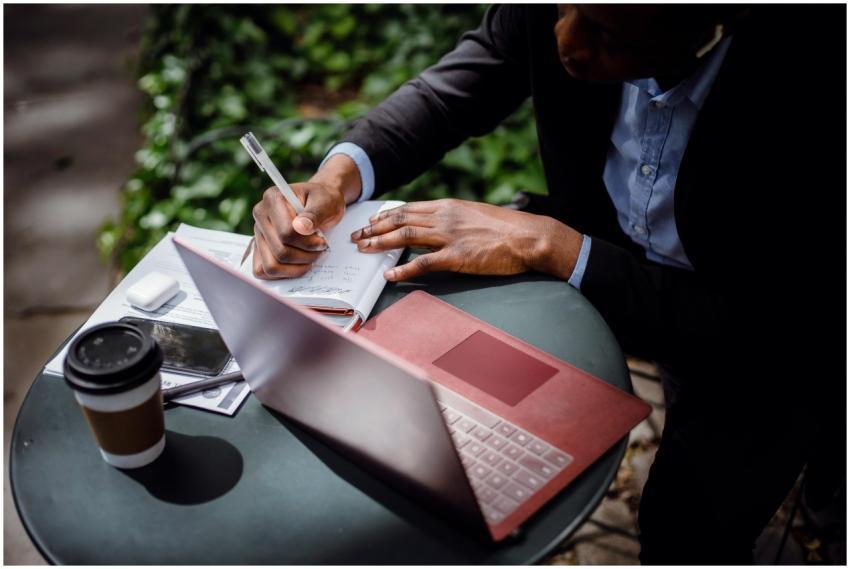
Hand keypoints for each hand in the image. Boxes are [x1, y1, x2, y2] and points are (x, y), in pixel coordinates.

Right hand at [251, 182, 344, 278]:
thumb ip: (314, 214)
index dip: (308, 243)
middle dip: (306, 256)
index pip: (286, 233)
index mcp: (273, 198)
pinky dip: (283, 274)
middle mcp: (261, 215)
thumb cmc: (322, 200)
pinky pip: (262, 271)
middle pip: (280, 252)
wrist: (319, 203)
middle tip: (320, 249)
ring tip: (311, 257)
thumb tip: (301, 227)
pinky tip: (298, 265)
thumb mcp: (325, 202)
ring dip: (296, 268)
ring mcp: (258, 232)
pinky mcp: (259, 247)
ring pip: (271, 266)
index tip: (322, 241)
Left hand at [350, 199, 583, 281]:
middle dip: (374, 228)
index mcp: (449, 207)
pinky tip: (390, 274)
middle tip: (357, 236)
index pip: (409, 209)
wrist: (528, 237)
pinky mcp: (458, 257)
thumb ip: (453, 219)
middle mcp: (445, 217)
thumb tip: (435, 226)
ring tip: (363, 249)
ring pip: (405, 237)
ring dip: (380, 243)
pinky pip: (423, 263)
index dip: (386, 215)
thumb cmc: (507, 229)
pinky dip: (403, 268)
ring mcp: (450, 236)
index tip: (371, 221)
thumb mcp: (475, 215)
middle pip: (400, 220)